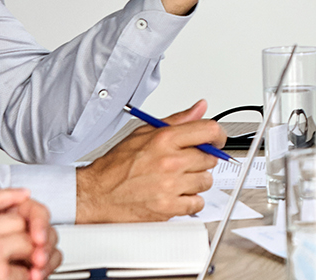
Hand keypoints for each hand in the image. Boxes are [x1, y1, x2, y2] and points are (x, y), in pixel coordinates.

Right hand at [0, 186, 59, 279]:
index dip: (11, 195)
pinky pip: (23, 271)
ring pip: (26, 243)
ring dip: (30, 254)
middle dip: (26, 230)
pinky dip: (26, 276)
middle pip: (17, 220)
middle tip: (31, 239)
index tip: (24, 194)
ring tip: (30, 261)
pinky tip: (24, 278)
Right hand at [76, 100, 222, 222]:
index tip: (217, 141)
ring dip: (196, 181)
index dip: (218, 136)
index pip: (209, 131)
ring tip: (178, 179)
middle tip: (185, 163)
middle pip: (210, 158)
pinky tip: (176, 194)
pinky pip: (197, 203)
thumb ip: (177, 120)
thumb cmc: (117, 165)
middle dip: (201, 160)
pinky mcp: (168, 208)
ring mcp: (170, 186)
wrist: (97, 194)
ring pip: (206, 181)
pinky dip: (190, 201)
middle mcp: (170, 162)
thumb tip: (200, 108)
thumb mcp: (144, 133)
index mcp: (165, 140)